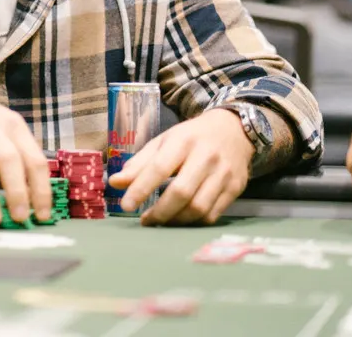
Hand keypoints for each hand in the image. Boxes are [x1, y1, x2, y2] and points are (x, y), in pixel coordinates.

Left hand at [107, 108, 252, 224]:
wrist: (233, 129)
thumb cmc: (191, 137)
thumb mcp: (163, 142)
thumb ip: (139, 163)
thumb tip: (114, 183)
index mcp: (183, 141)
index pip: (159, 168)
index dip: (141, 189)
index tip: (125, 206)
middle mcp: (206, 157)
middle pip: (181, 192)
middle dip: (160, 212)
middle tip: (145, 220)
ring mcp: (224, 174)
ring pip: (198, 207)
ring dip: (176, 220)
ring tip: (162, 220)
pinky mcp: (236, 188)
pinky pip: (213, 215)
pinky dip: (193, 222)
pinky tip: (181, 218)